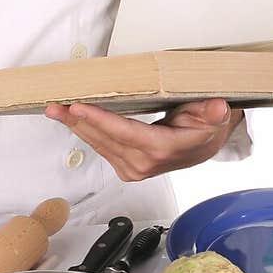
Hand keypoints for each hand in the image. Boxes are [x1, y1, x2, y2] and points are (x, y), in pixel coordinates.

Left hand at [43, 98, 244, 181]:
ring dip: (75, 126)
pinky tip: (72, 119)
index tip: (77, 107)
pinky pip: (100, 147)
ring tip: (55, 110)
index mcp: (162, 149)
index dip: (99, 119)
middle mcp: (144, 162)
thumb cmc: (207, 127)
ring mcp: (133, 167)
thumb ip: (214, 114)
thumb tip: (218, 108)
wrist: (206, 146)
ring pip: (98, 144)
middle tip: (53, 105)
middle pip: (103, 138)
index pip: (124, 132)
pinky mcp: (126, 166)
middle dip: (76, 120)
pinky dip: (85, 131)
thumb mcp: (215, 117)